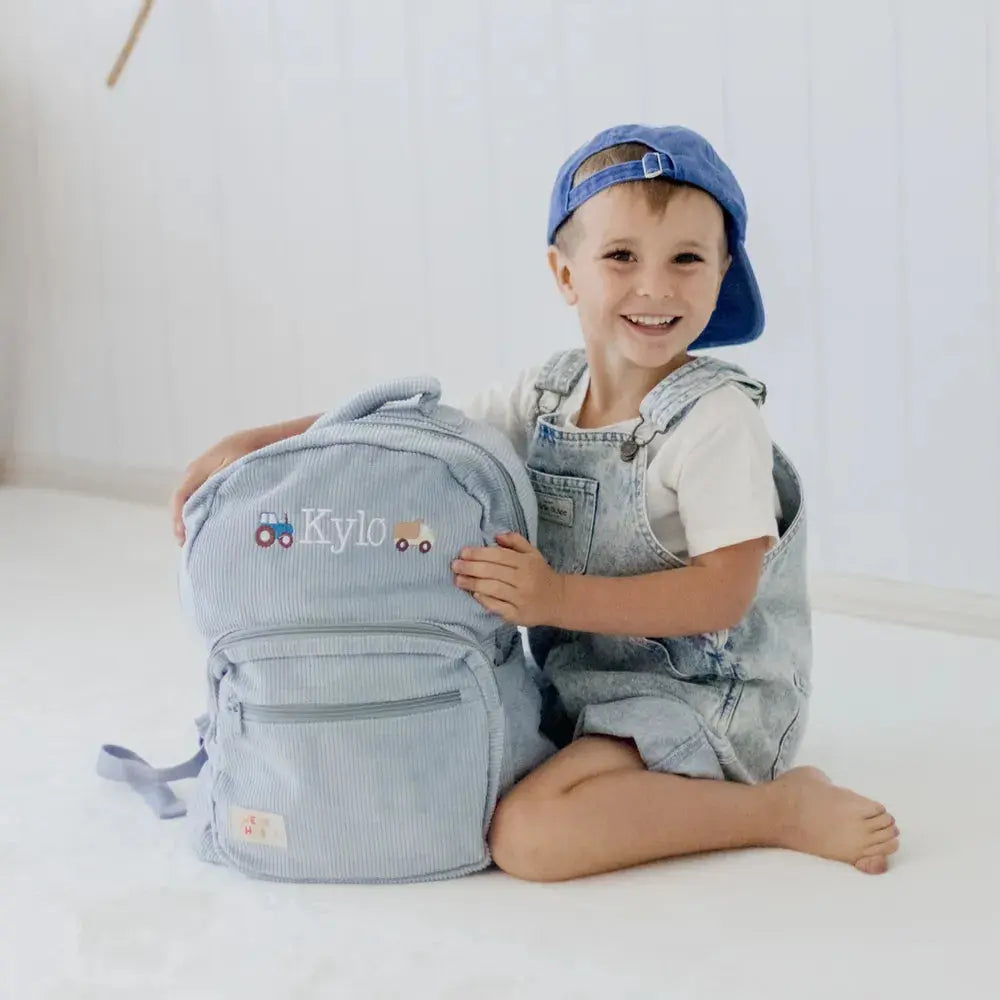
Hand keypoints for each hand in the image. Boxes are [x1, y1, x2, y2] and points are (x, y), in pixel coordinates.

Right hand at [169, 429, 262, 544]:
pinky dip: (199, 511)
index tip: (183, 536)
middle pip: (182, 502)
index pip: (180, 497)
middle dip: (183, 523)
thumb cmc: (245, 453)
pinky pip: (198, 497)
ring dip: (191, 517)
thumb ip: (218, 482)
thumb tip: (202, 500)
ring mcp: (199, 476)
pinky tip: (205, 524)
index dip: (178, 518)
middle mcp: (193, 473)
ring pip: (190, 500)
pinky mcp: (207, 479)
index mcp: (196, 470)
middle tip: (189, 544)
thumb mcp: (234, 467)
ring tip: (196, 538)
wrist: (253, 440)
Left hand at [451, 531, 565, 626]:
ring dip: (472, 584)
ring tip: (458, 580)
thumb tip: (496, 536)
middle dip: (471, 568)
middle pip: (492, 572)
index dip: (479, 553)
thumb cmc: (541, 575)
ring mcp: (520, 598)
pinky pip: (497, 606)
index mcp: (526, 563)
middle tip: (455, 565)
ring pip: (492, 588)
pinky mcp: (517, 615)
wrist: (559, 600)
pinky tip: (474, 594)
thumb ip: (515, 542)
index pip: (499, 556)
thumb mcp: (533, 554)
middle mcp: (524, 580)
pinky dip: (484, 600)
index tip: (463, 552)